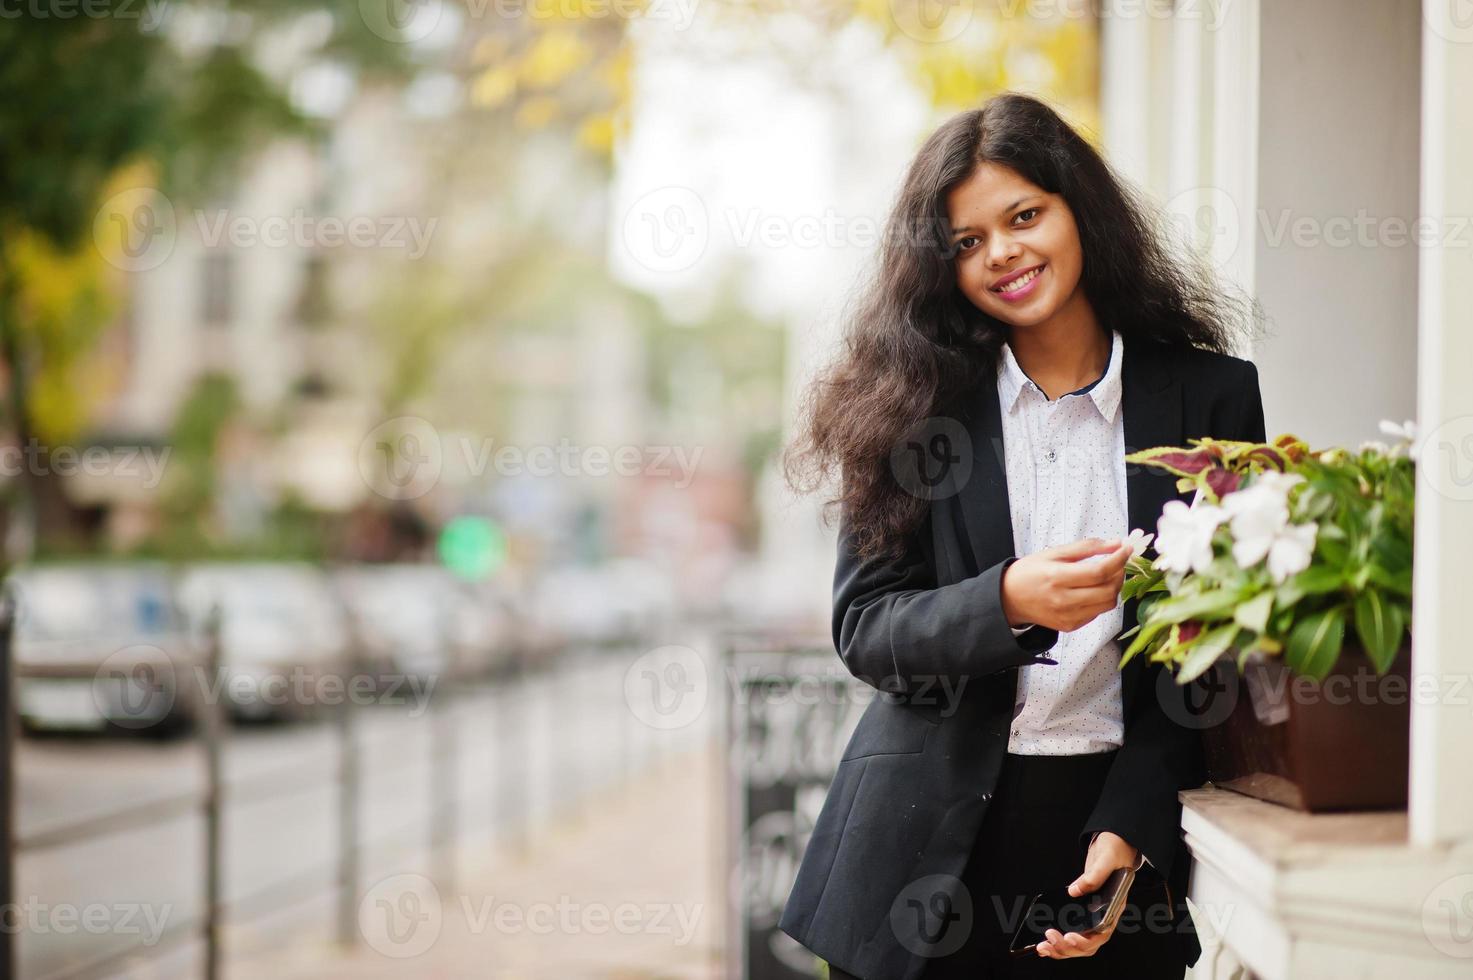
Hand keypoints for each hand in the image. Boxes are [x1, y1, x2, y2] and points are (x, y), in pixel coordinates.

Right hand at [1000, 537, 1132, 633]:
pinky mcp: (1070, 625)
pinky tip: (1092, 590)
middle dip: (1120, 574)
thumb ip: (1086, 547)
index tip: (1126, 549)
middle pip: (1108, 590)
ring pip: (1107, 604)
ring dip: (1114, 588)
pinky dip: (1101, 599)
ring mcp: (1068, 616)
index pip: (1099, 572)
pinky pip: (1097, 613)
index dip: (1118, 560)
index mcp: (1057, 577)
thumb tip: (1115, 543)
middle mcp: (1063, 600)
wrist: (1010, 599)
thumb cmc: (1030, 572)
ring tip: (1107, 576)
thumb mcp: (1054, 552)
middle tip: (1117, 562)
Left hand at [1035, 831, 1139, 958]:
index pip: (1102, 933)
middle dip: (1067, 947)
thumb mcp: (1106, 860)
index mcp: (1114, 908)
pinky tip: (1046, 943)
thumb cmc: (1115, 853)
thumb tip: (1074, 890)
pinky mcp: (1082, 914)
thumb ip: (1094, 876)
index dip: (1086, 940)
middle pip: (1088, 943)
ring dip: (1061, 949)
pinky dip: (1059, 942)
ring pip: (1079, 943)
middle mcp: (1105, 917)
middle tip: (1049, 939)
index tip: (1070, 937)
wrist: (1114, 847)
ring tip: (1043, 947)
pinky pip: (1072, 934)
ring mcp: (1093, 917)